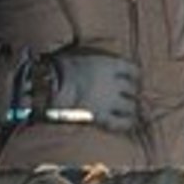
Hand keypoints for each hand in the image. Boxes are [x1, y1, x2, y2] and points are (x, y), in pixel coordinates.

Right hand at [6, 49, 140, 131]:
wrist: (48, 87)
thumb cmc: (61, 70)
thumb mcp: (83, 59)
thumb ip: (97, 65)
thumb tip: (101, 68)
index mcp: (109, 65)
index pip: (134, 70)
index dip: (134, 76)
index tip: (132, 79)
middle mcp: (114, 83)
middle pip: (133, 89)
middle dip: (131, 94)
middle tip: (126, 97)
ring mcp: (109, 101)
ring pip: (131, 106)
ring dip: (129, 109)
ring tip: (125, 111)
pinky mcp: (101, 117)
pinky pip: (122, 123)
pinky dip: (125, 123)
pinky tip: (124, 123)